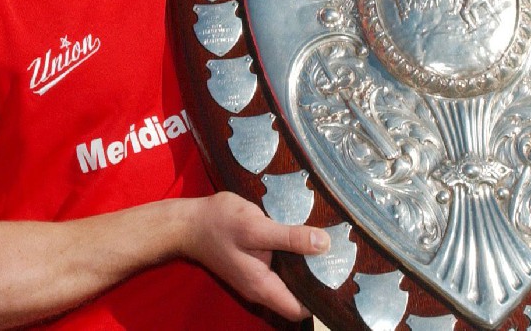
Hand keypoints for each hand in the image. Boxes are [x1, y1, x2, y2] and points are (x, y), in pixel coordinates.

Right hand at [173, 192, 328, 320]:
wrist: (189, 222)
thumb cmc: (220, 224)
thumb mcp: (257, 227)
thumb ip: (290, 238)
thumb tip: (324, 245)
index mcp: (263, 286)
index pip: (299, 308)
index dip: (321, 298)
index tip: (340, 279)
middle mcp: (261, 288)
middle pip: (297, 296)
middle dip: (318, 281)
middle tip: (341, 260)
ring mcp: (257, 277)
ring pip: (290, 281)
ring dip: (308, 267)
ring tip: (331, 247)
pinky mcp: (255, 264)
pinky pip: (282, 268)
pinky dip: (295, 258)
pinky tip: (307, 239)